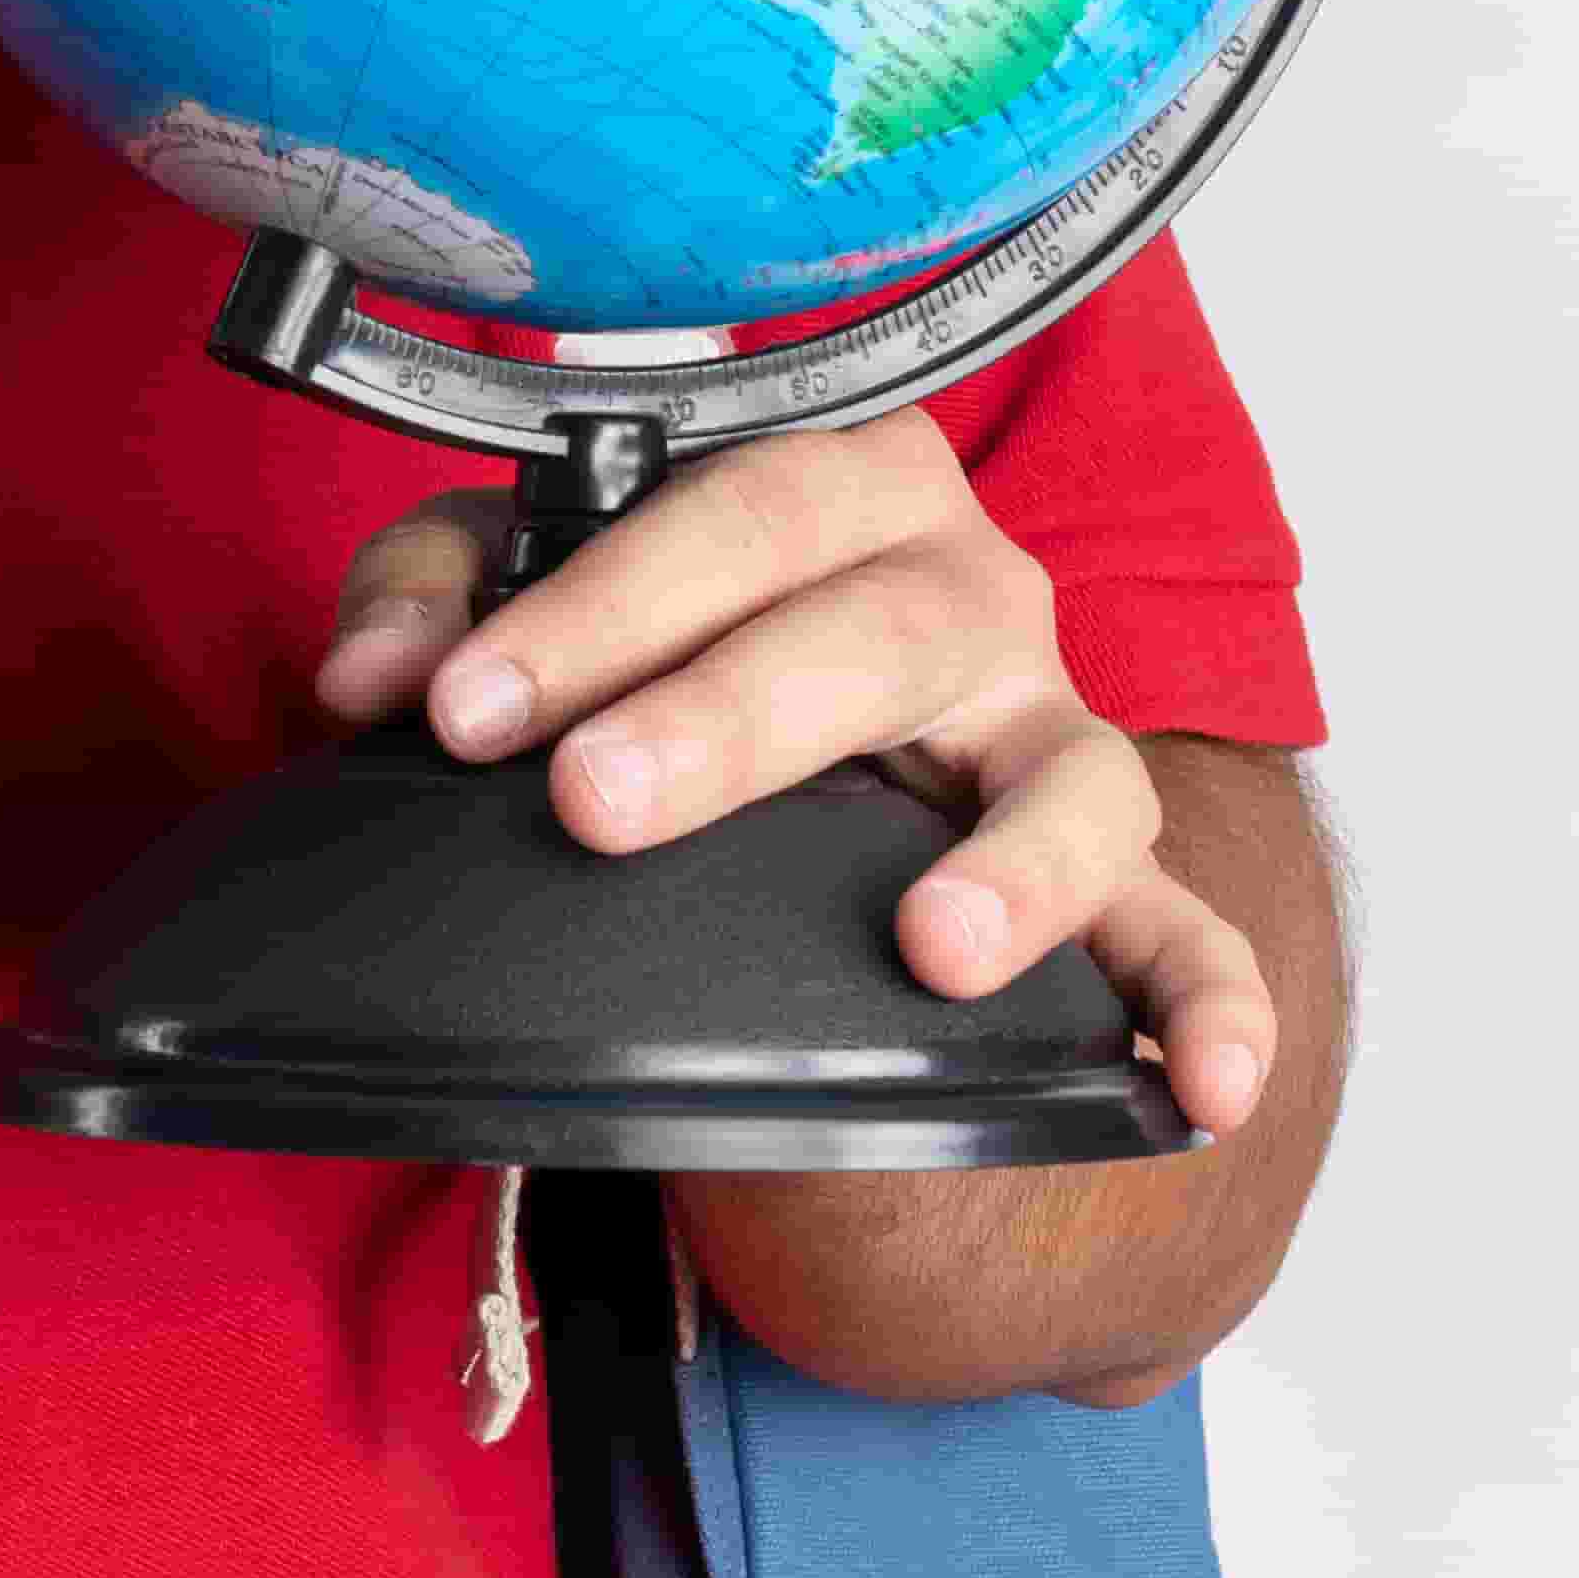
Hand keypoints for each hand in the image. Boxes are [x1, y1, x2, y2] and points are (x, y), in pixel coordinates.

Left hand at [304, 416, 1276, 1134]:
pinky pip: (1192, 932)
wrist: (798, 737)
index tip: (463, 712)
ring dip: (1013, 863)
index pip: (722, 513)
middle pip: (868, 633)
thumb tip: (369, 675)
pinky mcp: (1117, 866)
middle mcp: (970, 587)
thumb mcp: (538, 594)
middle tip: (601, 803)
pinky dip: (1210, 1006)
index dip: (590, 610)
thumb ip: (436, 600)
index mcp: (836, 485)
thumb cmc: (670, 635)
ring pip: (1074, 772)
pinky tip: (1195, 1092)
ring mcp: (1056, 728)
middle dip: (728, 719)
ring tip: (937, 946)